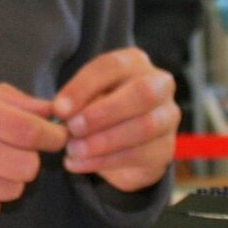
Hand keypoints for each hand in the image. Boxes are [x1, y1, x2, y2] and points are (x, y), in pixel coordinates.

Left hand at [53, 48, 175, 192]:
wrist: (120, 147)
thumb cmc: (98, 111)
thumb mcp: (83, 100)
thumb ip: (73, 103)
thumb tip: (59, 111)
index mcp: (134, 63)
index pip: (112, 66)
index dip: (84, 86)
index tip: (59, 109)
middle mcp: (159, 84)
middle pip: (141, 93)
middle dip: (103, 112)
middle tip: (73, 128)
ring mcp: (168, 117)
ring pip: (144, 126)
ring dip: (104, 141)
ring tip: (73, 150)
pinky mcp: (165, 148)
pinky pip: (139, 155)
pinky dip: (104, 161)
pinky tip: (79, 164)